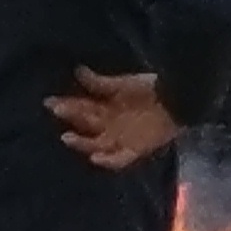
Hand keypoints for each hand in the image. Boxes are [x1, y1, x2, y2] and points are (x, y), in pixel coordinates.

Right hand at [48, 68, 179, 167]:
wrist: (180, 99)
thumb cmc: (152, 88)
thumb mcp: (125, 84)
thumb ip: (101, 82)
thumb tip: (77, 70)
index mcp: (108, 107)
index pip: (83, 108)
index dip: (67, 105)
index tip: (50, 101)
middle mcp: (112, 125)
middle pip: (86, 124)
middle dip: (70, 118)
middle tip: (55, 110)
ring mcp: (123, 138)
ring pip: (96, 144)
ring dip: (81, 142)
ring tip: (67, 137)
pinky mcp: (136, 149)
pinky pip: (119, 159)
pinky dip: (108, 160)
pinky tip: (95, 157)